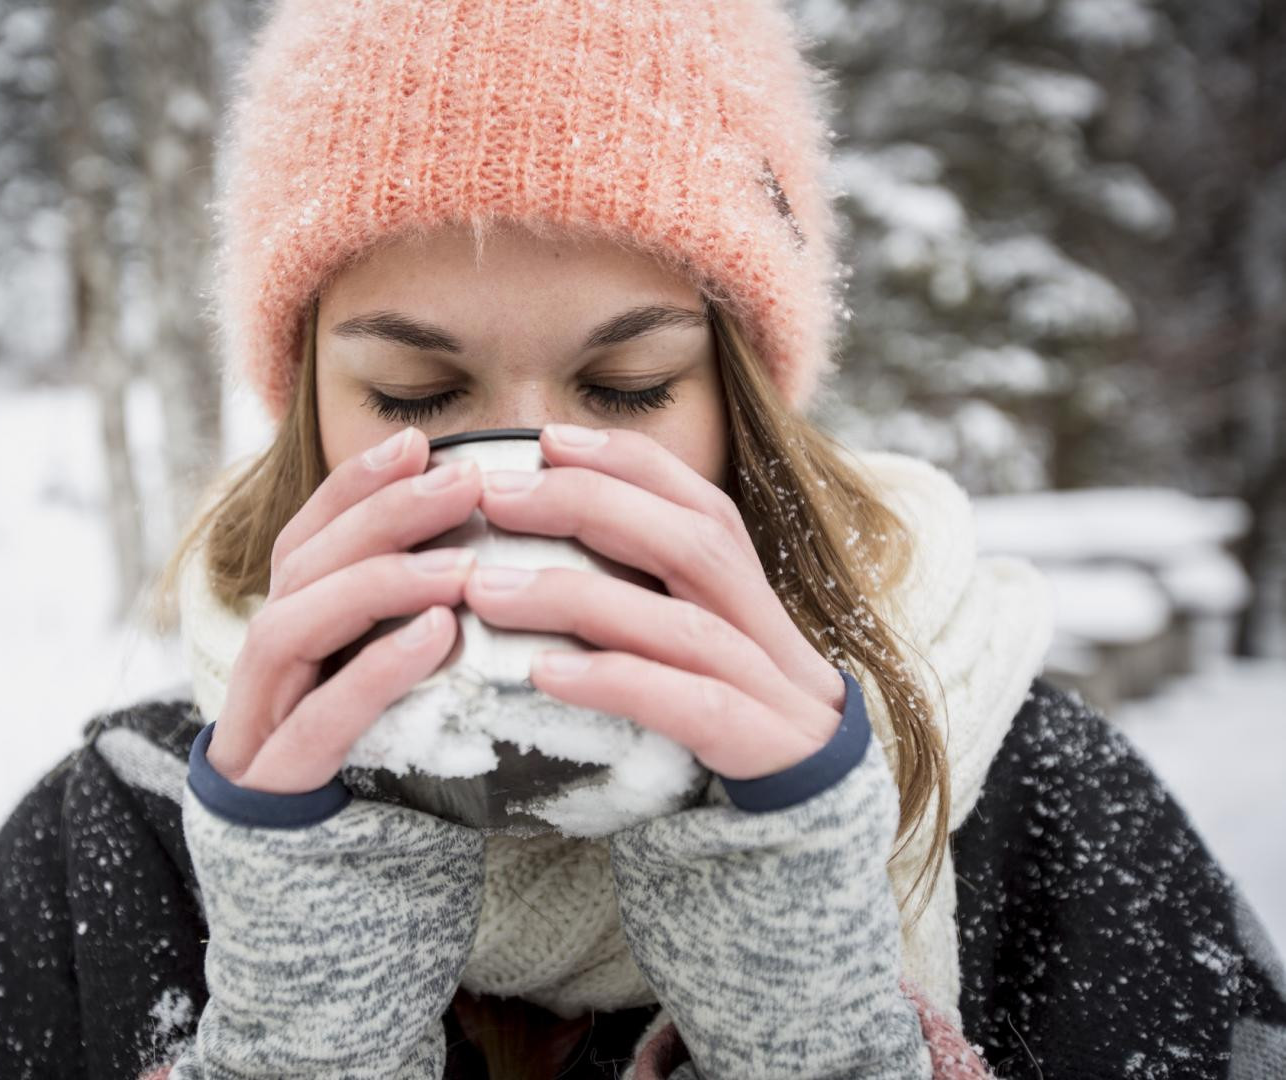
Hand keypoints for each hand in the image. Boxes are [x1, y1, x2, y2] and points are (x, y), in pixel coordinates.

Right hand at [206, 425, 483, 792]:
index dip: (353, 487)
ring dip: (378, 581)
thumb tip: (495, 556)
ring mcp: (258, 724)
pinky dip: (377, 668)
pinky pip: (320, 716)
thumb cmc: (373, 774)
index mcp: (290, 634)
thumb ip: (415, 624)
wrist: (324, 895)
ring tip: (464, 566)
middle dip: (378, 515)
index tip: (417, 443)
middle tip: (462, 482)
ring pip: (290, 627)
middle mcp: (261, 668)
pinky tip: (439, 637)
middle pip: (299, 567)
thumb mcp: (392, 687)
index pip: (305, 539)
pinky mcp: (276, 783)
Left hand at [461, 423, 848, 781]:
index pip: (696, 500)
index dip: (626, 461)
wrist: (813, 822)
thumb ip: (639, 596)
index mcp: (746, 591)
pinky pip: (691, 708)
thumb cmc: (726, 720)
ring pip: (681, 625)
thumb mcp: (687, 647)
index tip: (546, 439)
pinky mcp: (763, 749)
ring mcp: (771, 688)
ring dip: (578, 597)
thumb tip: (534, 547)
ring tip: (486, 590)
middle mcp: (764, 626)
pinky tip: (543, 675)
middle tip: (496, 496)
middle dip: (590, 505)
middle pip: (691, 542)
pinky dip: (616, 683)